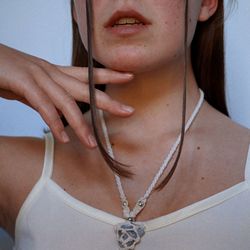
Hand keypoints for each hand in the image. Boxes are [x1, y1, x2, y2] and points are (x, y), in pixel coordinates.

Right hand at [0, 44, 133, 147]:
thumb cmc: (9, 72)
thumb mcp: (34, 86)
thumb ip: (49, 99)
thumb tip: (59, 114)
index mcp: (56, 72)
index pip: (88, 73)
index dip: (110, 74)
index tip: (129, 76)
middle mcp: (52, 73)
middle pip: (86, 88)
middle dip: (108, 101)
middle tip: (128, 111)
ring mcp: (39, 77)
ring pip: (67, 102)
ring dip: (80, 125)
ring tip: (91, 144)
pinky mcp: (23, 82)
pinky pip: (43, 106)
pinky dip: (54, 124)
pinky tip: (62, 139)